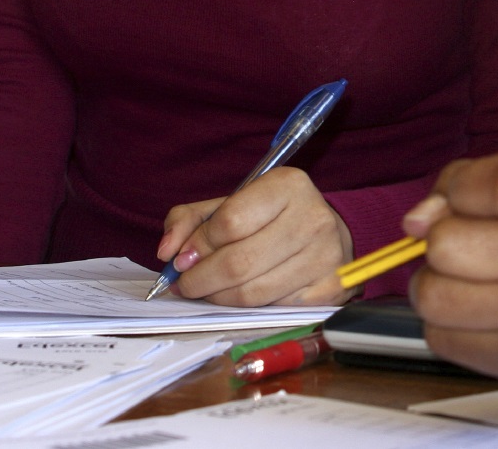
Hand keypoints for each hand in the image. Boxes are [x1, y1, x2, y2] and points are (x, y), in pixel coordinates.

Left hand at [157, 166, 356, 305]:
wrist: (325, 232)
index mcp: (287, 186)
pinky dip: (248, 310)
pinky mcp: (330, 289)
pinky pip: (271, 311)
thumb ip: (189, 220)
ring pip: (252, 293)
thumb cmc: (269, 218)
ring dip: (218, 298)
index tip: (182, 259)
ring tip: (209, 291)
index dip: (198, 246)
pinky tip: (242, 297)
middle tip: (186, 284)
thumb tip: (167, 252)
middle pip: (238, 263)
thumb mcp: (229, 204)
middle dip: (200, 280)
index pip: (230, 222)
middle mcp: (313, 218)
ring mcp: (325, 256)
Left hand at [406, 152, 497, 415]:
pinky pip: (442, 337)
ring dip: (432, 284)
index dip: (459, 186)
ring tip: (461, 282)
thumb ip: (490, 187)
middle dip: (441, 239)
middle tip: (468, 247)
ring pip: (435, 294)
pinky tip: (475, 317)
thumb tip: (413, 219)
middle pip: (450, 242)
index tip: (461, 199)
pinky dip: (444, 324)